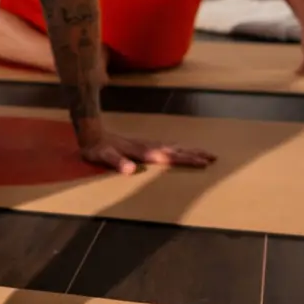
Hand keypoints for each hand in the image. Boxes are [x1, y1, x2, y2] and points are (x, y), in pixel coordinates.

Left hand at [77, 125, 214, 173]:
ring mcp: (145, 144)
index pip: (169, 156)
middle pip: (175, 149)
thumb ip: (117, 162)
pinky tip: (180, 149)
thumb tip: (130, 170)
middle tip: (213, 156)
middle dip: (194, 153)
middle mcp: (147, 146)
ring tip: (204, 152)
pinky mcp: (141, 145)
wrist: (90, 133)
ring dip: (188, 149)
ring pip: (172, 146)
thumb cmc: (97, 148)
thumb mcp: (103, 157)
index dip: (186, 159)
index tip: (203, 161)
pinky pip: (165, 146)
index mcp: (142, 152)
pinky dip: (177, 148)